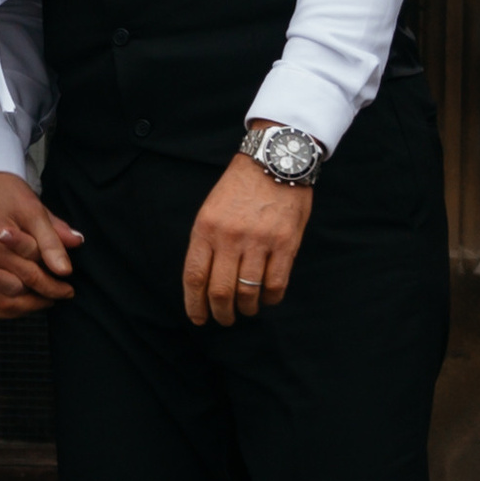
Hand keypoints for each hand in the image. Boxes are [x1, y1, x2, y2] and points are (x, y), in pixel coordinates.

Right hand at [0, 172, 82, 319]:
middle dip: (35, 301)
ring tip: (33, 305)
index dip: (52, 287)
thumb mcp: (35, 211)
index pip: (31, 276)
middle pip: (9, 294)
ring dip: (13, 309)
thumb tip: (66, 268)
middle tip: (54, 299)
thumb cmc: (8, 194)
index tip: (68, 290)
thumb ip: (51, 240)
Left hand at [182, 145, 314, 325]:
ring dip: (246, 309)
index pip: (195, 277)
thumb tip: (203, 282)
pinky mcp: (284, 243)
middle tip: (225, 319)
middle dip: (221, 313)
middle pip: (220, 291)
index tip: (198, 318)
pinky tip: (268, 298)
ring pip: (248, 292)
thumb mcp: (210, 210)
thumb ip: (206, 243)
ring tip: (246, 310)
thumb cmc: (239, 188)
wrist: (274, 162)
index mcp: (206, 228)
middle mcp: (229, 237)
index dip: (195, 305)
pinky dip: (271, 298)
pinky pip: (276, 283)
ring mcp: (258, 241)